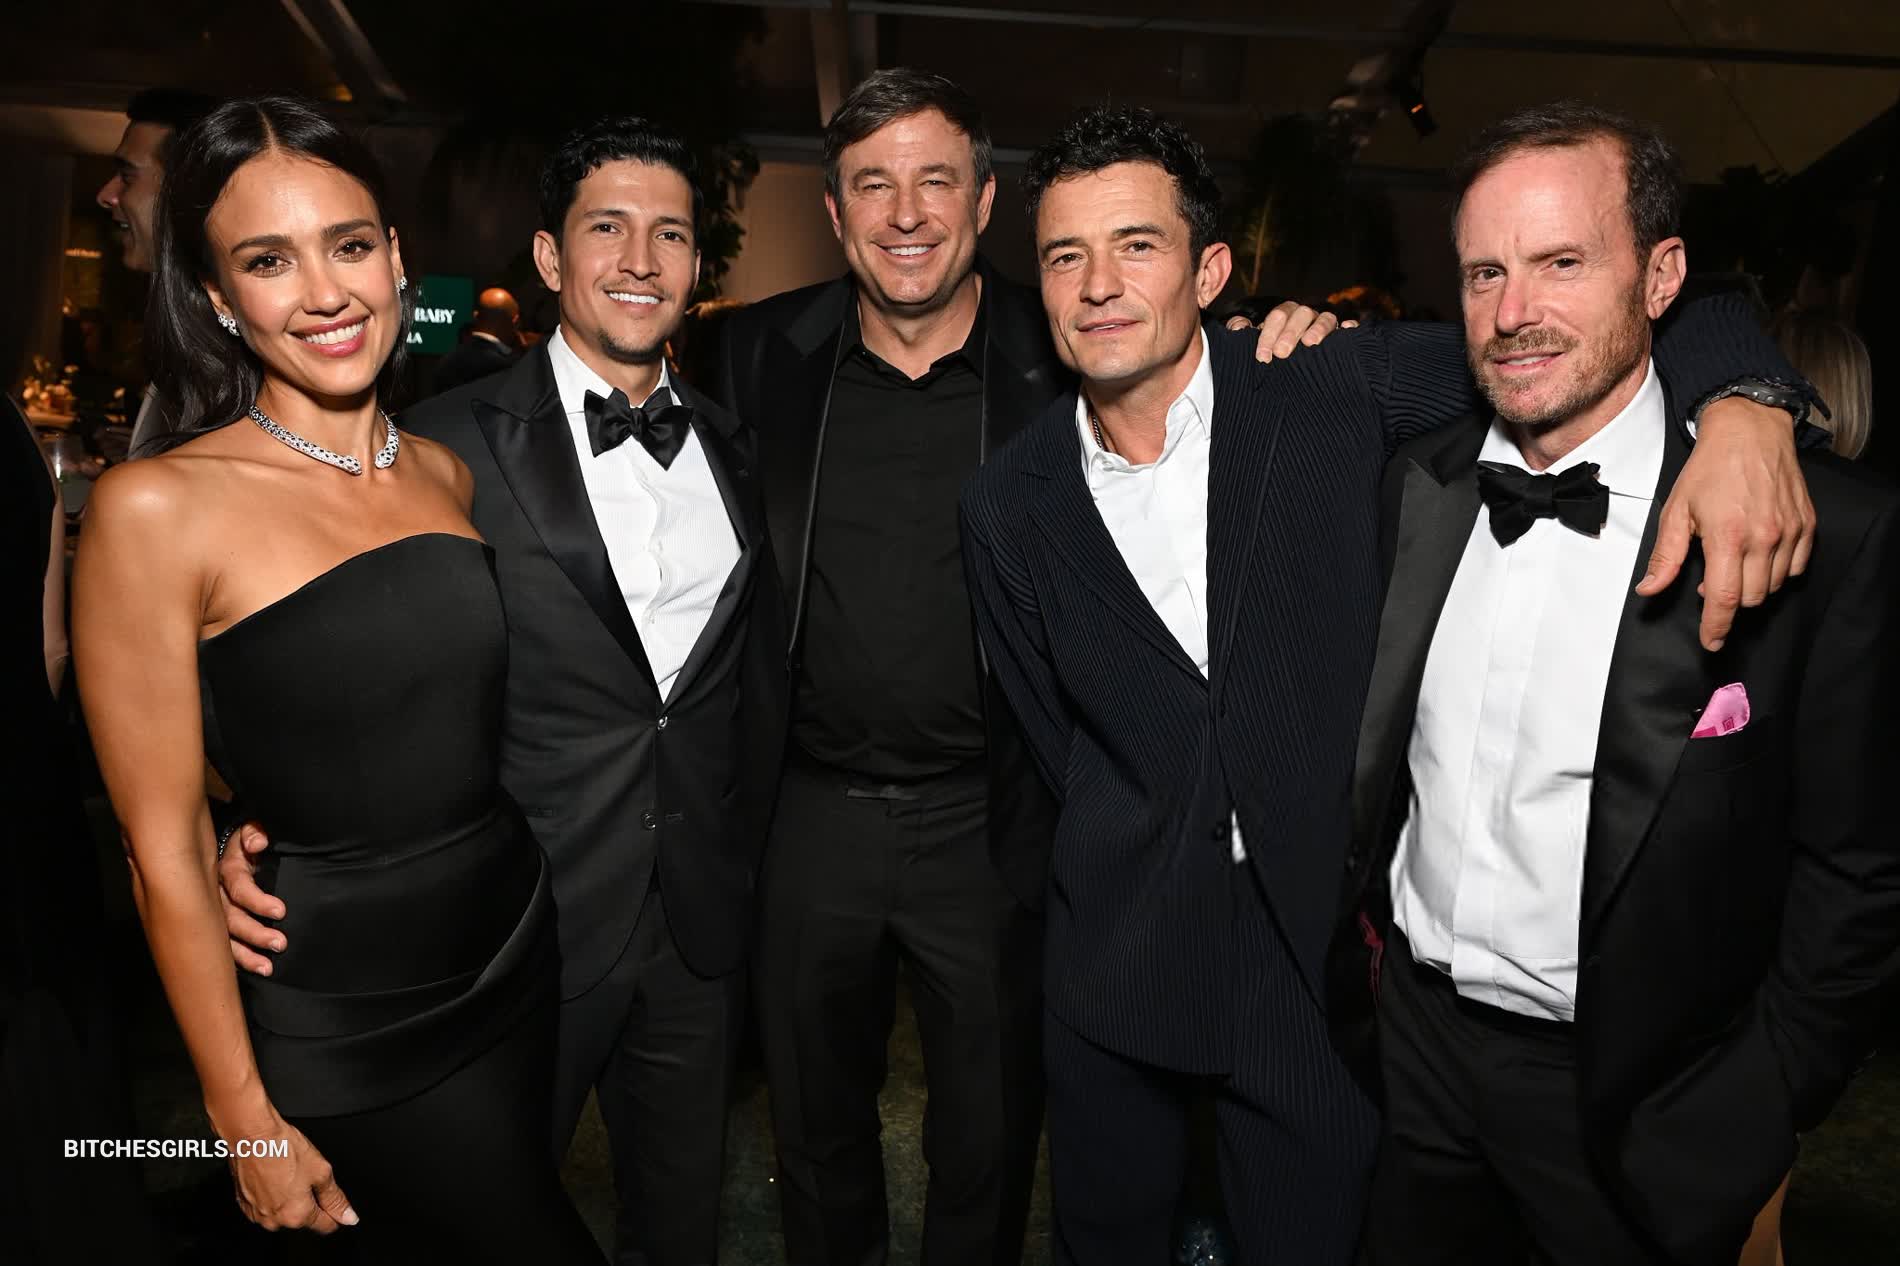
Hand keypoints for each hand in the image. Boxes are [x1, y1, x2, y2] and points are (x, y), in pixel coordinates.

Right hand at [218, 823, 285, 975]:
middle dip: (254, 933)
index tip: (281, 911)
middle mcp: (216, 891)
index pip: (238, 886)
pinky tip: (258, 970)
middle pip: (229, 917)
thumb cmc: (251, 838)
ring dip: (245, 953)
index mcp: (227, 867)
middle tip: (280, 944)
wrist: (239, 845)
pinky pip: (224, 945)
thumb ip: (255, 832)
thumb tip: (259, 841)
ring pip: (223, 936)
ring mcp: (214, 910)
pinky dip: (240, 960)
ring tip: (268, 967)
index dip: (257, 900)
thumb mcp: (252, 829)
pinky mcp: (216, 923)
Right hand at [222, 1109, 357, 1232]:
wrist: (251, 1135)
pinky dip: (272, 1195)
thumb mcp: (321, 1171)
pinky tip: (274, 1176)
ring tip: (288, 1173)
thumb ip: (336, 1199)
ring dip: (289, 1199)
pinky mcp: (244, 1204)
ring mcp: (257, 1214)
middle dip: (310, 1202)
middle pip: (303, 1218)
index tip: (334, 1202)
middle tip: (306, 1176)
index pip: (325, 1225)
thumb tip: (349, 1217)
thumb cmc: (282, 1149)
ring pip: (284, 1212)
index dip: (334, 1212)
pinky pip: (266, 1206)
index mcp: (297, 1215)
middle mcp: (275, 1221)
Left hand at [1230, 301, 1358, 360]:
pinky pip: (1349, 329)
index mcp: (1285, 315)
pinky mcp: (1343, 338)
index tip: (1263, 357)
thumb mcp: (1254, 343)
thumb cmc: (1271, 354)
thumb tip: (1238, 327)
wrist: (1291, 372)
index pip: (1278, 316)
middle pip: (1301, 314)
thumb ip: (1241, 331)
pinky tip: (1348, 331)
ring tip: (1310, 343)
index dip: (1269, 335)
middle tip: (1281, 354)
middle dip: (1290, 333)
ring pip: (1325, 318)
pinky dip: (1349, 328)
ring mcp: (1325, 326)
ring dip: (1318, 328)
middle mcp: (1306, 317)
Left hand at [1638, 397, 1814, 650]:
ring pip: (1774, 586)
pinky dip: (1776, 572)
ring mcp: (1790, 531)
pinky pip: (1795, 568)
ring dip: (1752, 586)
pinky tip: (1758, 555)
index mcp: (1727, 536)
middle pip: (1752, 598)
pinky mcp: (1808, 525)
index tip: (1711, 643)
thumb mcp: (1676, 511)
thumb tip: (1649, 590)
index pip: (1724, 598)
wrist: (1750, 432)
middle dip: (1730, 602)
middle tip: (1711, 581)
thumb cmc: (1709, 470)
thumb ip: (1664, 556)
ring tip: (1733, 563)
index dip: (1716, 626)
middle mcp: (1764, 537)